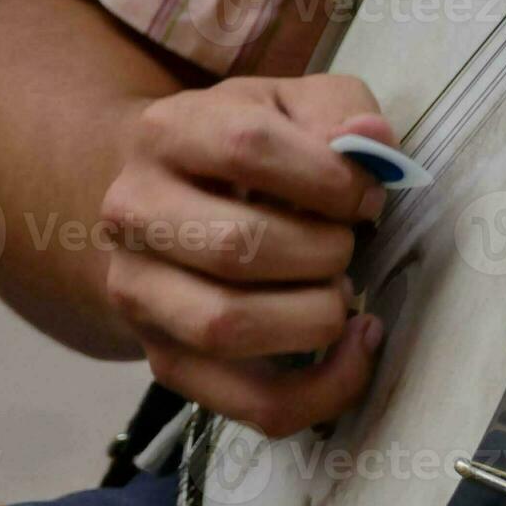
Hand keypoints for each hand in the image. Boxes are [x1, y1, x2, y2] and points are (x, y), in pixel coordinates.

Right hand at [101, 73, 391, 437]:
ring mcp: (140, 294)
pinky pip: (253, 403)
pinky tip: (358, 343)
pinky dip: (325, 387)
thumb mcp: (294, 103)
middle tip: (349, 241)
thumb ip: (341, 109)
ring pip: (227, 327)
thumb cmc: (249, 145)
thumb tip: (372, 143)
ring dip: (316, 315)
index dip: (328, 176)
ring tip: (342, 289)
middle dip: (323, 250)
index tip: (366, 193)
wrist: (168, 196)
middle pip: (235, 246)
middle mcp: (134, 213)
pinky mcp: (168, 362)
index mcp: (168, 132)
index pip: (247, 148)